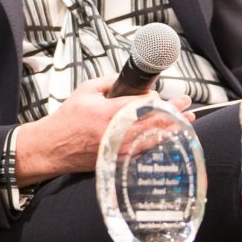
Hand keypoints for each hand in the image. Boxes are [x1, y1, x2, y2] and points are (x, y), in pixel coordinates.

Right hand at [12, 75, 187, 181]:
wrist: (53, 147)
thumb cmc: (68, 119)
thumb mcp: (86, 90)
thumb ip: (110, 82)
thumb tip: (133, 81)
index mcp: (108, 113)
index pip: (145, 108)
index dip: (166, 104)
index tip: (179, 99)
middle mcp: (116, 133)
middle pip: (153, 125)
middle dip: (175, 117)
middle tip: (188, 110)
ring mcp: (117, 149)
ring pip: (151, 141)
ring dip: (171, 131)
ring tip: (186, 123)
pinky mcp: (117, 160)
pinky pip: (142, 152)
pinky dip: (157, 144)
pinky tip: (167, 138)